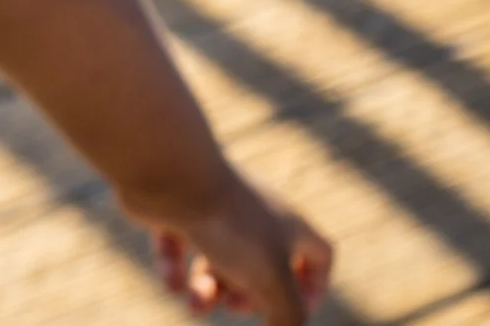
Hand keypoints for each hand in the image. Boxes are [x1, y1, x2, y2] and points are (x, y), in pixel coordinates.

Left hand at [125, 171, 332, 323]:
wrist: (171, 176)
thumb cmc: (230, 226)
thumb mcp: (272, 279)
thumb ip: (287, 314)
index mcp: (288, 223)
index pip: (318, 253)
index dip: (312, 288)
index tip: (291, 310)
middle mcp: (253, 213)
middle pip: (261, 265)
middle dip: (249, 296)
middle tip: (234, 304)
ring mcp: (212, 210)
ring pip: (216, 261)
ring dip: (207, 291)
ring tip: (195, 303)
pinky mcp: (175, 210)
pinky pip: (177, 248)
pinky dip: (174, 270)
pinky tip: (172, 280)